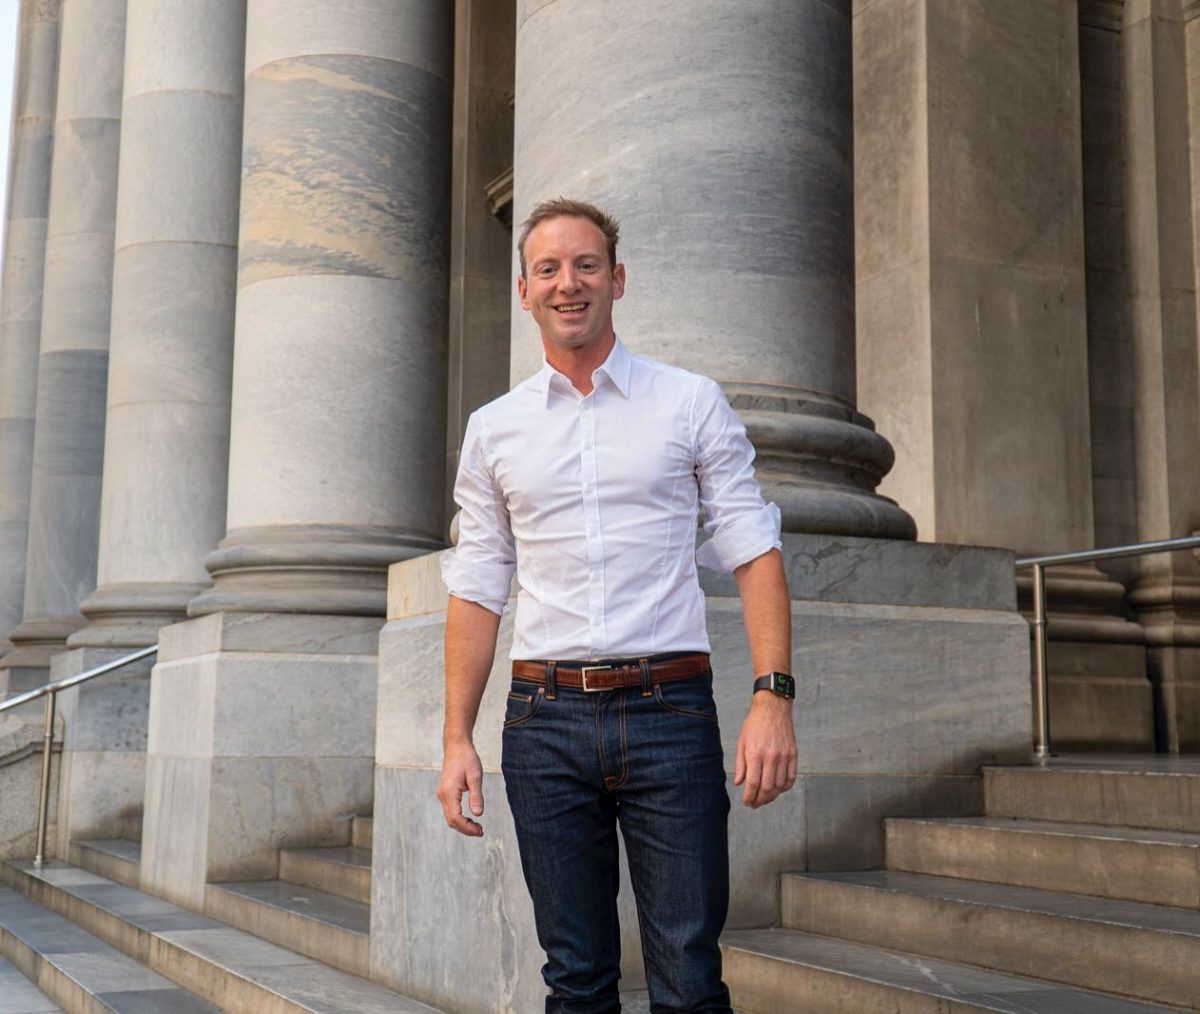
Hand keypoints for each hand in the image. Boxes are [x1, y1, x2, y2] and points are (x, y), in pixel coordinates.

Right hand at [437, 740, 484, 835]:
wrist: (457, 746)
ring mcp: (442, 794)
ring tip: (477, 827)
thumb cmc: (467, 759)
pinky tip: (470, 818)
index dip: (467, 828)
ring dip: (462, 824)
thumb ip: (476, 796)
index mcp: (449, 792)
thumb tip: (478, 814)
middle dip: (465, 829)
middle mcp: (442, 795)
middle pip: (451, 820)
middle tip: (481, 832)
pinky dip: (459, 817)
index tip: (480, 830)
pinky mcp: (445, 792)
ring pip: (450, 817)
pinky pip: (450, 810)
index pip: (455, 818)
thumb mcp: (475, 776)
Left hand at [733, 692, 796, 807]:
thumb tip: (739, 783)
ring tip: (765, 797)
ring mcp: (784, 756)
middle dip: (760, 800)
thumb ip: (740, 764)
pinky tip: (778, 789)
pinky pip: (791, 777)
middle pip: (767, 788)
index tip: (747, 802)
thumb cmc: (754, 725)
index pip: (753, 784)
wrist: (773, 709)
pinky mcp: (793, 754)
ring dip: (772, 796)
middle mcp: (770, 757)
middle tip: (755, 804)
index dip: (749, 797)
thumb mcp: (742, 742)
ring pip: (780, 785)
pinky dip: (785, 787)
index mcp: (755, 754)